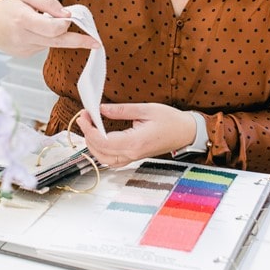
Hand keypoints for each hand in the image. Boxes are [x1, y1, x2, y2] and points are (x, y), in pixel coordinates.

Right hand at [0, 0, 100, 57]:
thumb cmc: (6, 7)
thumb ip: (48, 3)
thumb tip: (67, 15)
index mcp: (23, 20)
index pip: (53, 28)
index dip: (66, 24)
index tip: (73, 20)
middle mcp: (23, 37)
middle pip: (58, 42)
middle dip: (79, 42)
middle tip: (96, 43)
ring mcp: (23, 49)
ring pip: (51, 44)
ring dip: (55, 35)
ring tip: (38, 22)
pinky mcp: (25, 55)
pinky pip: (43, 46)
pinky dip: (44, 38)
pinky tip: (31, 31)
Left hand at [76, 103, 196, 167]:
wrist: (186, 132)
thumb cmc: (170, 120)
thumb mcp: (146, 109)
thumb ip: (122, 110)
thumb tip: (101, 109)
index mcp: (135, 142)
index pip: (103, 141)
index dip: (89, 129)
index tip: (84, 115)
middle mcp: (132, 153)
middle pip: (100, 152)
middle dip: (87, 135)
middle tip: (84, 117)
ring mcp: (133, 157)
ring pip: (104, 159)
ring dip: (92, 145)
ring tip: (89, 127)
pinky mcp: (134, 156)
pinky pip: (112, 160)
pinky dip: (101, 152)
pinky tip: (99, 139)